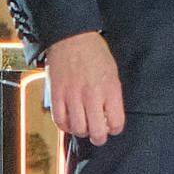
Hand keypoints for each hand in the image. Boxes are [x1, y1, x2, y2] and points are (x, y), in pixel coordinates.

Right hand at [43, 30, 126, 145]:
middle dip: (99, 137)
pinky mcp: (56, 94)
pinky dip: (65, 125)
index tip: (111, 126)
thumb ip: (112, 95)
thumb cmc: (94, 53)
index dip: (114, 129)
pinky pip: (60, 120)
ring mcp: (73, 95)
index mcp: (110, 88)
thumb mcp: (112, 72)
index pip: (116, 123)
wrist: (71, 37)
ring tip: (82, 125)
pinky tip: (69, 120)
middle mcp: (92, 94)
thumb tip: (109, 117)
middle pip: (97, 132)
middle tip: (97, 134)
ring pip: (78, 129)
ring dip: (82, 131)